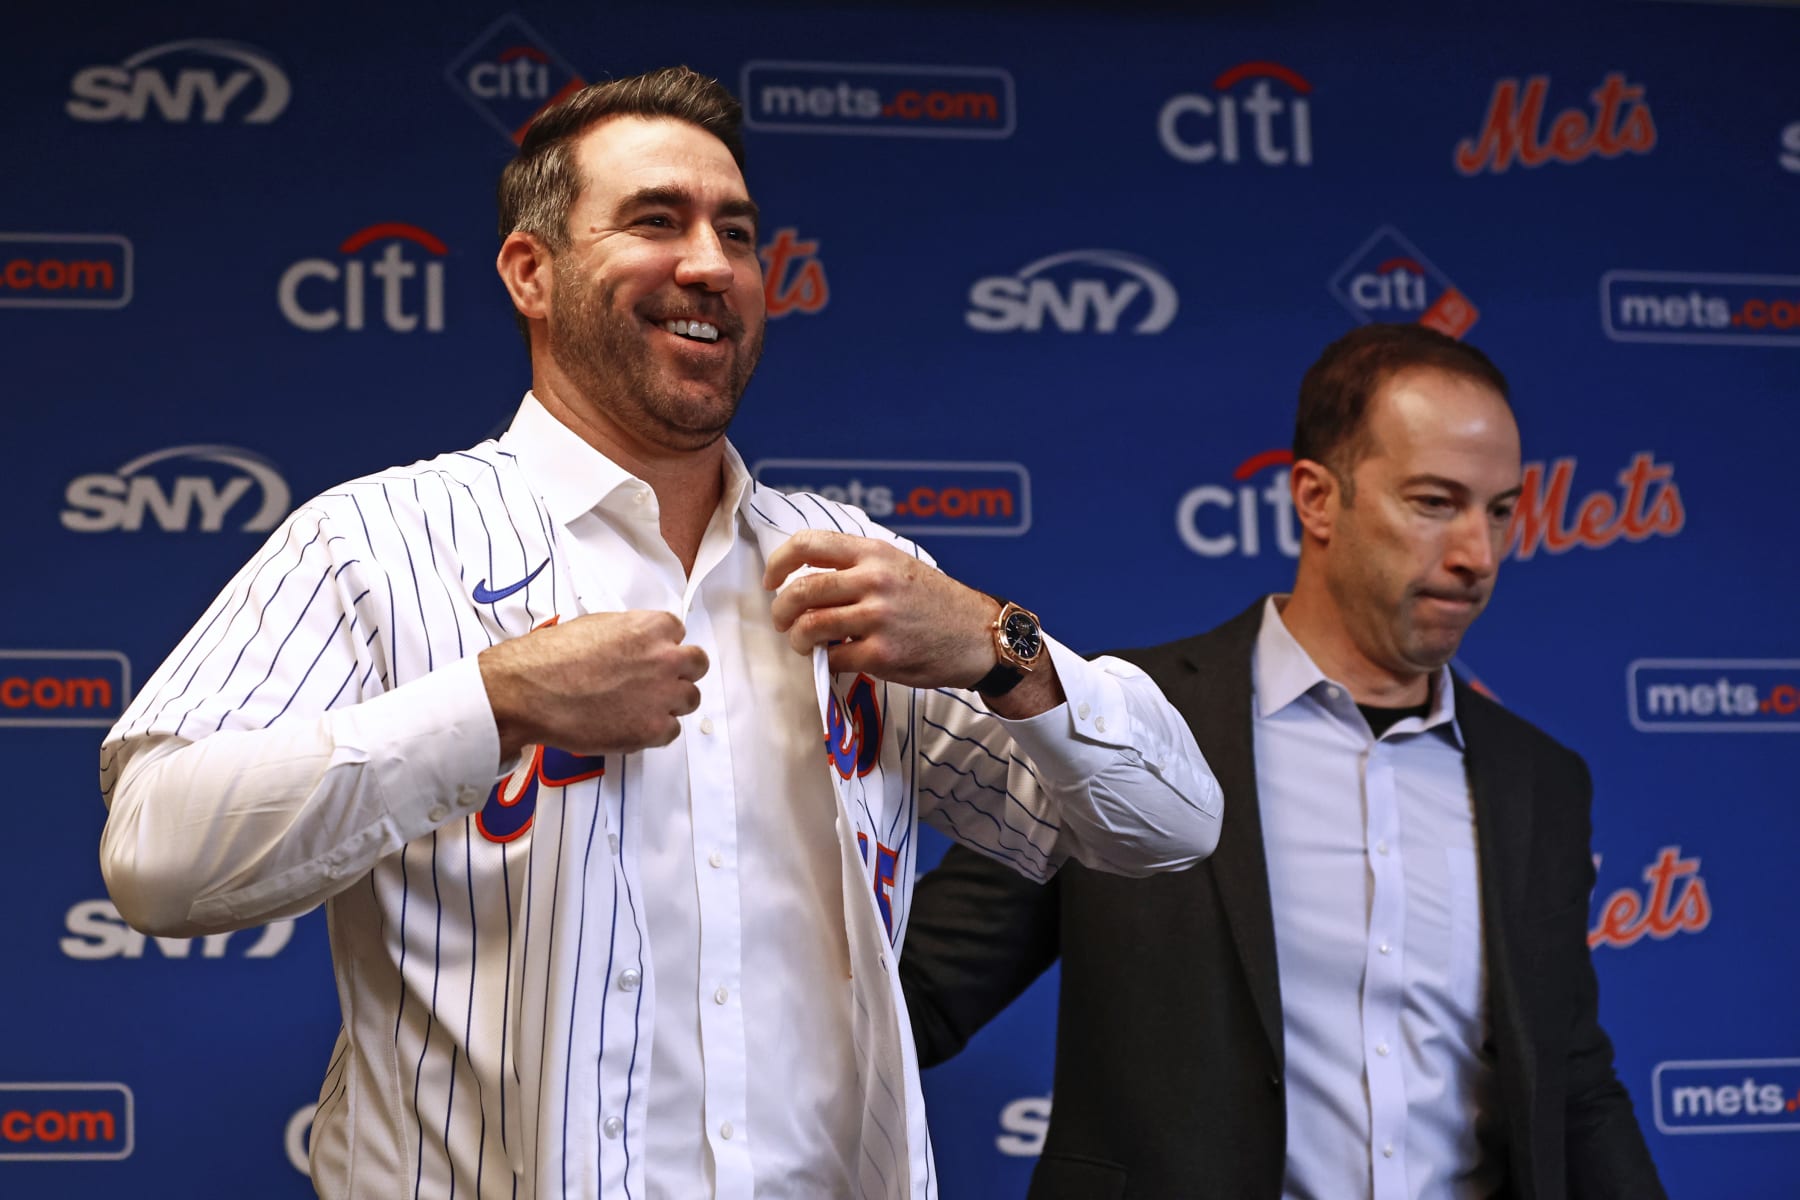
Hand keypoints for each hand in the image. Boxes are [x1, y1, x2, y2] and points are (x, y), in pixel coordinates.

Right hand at [478, 610, 707, 760]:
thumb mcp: (596, 626)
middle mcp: (666, 659)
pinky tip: (627, 726)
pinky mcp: (652, 730)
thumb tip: (638, 645)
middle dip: (680, 672)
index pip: (678, 633)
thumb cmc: (552, 656)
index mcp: (652, 627)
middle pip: (697, 665)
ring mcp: (662, 696)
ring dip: (670, 703)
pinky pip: (671, 732)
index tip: (648, 656)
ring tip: (639, 707)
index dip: (662, 646)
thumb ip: (630, 634)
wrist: (527, 691)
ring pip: (690, 700)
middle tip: (656, 682)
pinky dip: (654, 731)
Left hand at [765, 530, 997, 687]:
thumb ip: (856, 565)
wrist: (979, 635)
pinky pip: (833, 658)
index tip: (771, 581)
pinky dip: (826, 660)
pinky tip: (836, 658)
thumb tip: (804, 577)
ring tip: (805, 643)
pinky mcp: (882, 654)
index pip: (808, 544)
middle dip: (781, 610)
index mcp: (874, 553)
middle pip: (802, 590)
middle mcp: (875, 581)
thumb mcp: (898, 565)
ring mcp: (878, 618)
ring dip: (798, 639)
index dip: (778, 563)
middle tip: (783, 621)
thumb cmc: (935, 601)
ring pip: (810, 626)